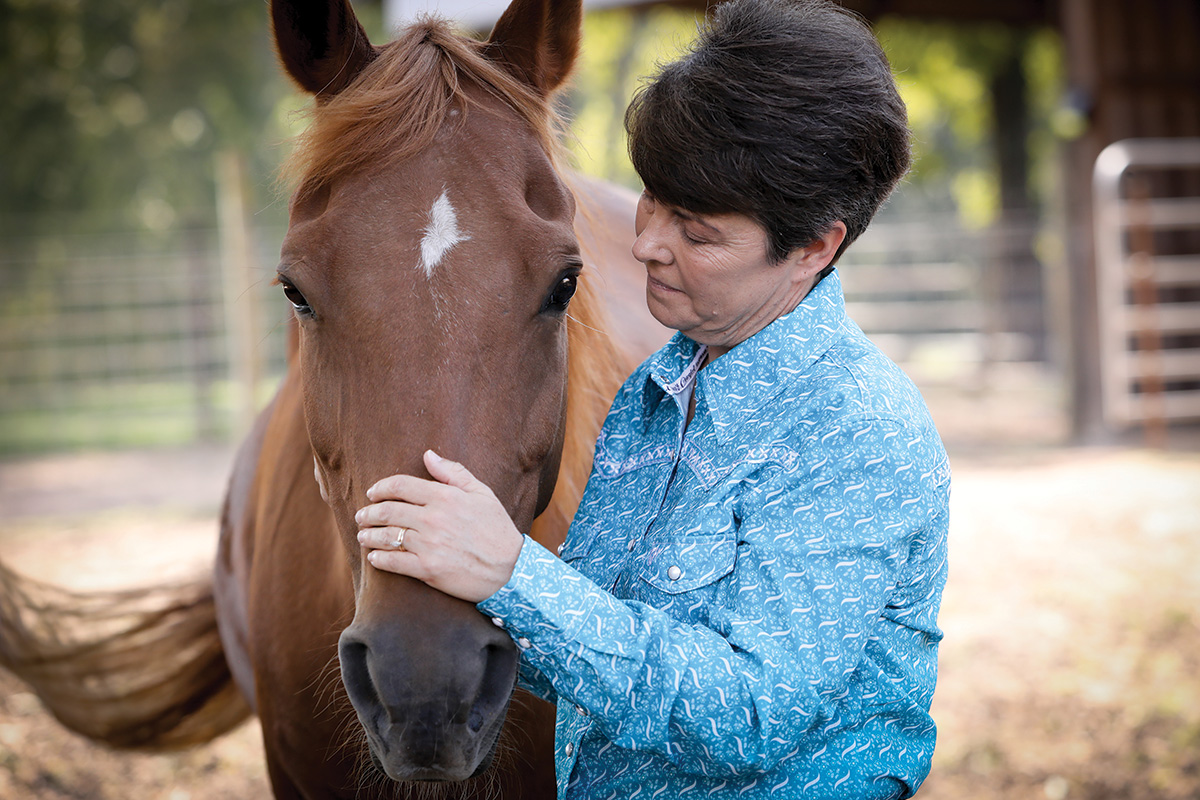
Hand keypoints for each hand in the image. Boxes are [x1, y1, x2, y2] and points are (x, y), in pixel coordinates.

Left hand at [355, 450, 523, 602]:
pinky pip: (394, 562)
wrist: (511, 569)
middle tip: (362, 515)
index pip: (401, 486)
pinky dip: (379, 559)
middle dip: (369, 512)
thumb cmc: (497, 529)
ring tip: (362, 535)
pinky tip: (374, 556)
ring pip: (387, 536)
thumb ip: (453, 473)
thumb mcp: (482, 493)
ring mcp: (429, 546)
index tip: (373, 493)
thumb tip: (428, 454)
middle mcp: (434, 519)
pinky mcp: (428, 570)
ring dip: (369, 535)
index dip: (381, 487)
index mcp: (445, 497)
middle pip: (388, 510)